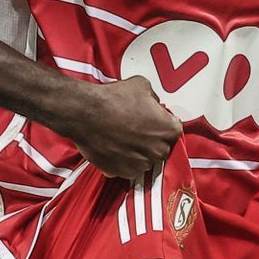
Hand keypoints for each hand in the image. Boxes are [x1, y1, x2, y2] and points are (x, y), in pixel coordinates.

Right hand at [59, 77, 182, 181]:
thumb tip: (152, 103)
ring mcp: (140, 164)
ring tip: (123, 137)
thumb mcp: (141, 85)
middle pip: (162, 147)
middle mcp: (157, 150)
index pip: (175, 130)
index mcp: (168, 129)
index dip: (163, 123)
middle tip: (137, 127)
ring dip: (138, 151)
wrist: (84, 112)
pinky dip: (124, 161)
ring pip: (145, 160)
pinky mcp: (122, 172)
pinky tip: (114, 146)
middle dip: (152, 139)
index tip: (154, 120)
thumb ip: (153, 98)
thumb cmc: (112, 100)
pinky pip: (128, 168)